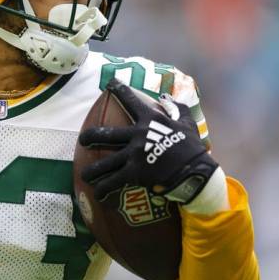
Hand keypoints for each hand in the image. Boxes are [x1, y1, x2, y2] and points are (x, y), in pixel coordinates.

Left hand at [79, 79, 218, 203]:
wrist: (196, 171)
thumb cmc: (192, 148)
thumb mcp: (188, 124)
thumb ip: (178, 108)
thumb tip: (168, 97)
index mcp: (150, 120)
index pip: (132, 100)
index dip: (119, 90)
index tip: (110, 84)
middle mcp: (137, 135)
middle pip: (106, 135)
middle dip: (89, 137)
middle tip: (82, 139)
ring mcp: (134, 154)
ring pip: (104, 164)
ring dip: (91, 171)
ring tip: (84, 176)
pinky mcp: (134, 173)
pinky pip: (112, 182)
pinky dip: (103, 189)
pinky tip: (98, 195)